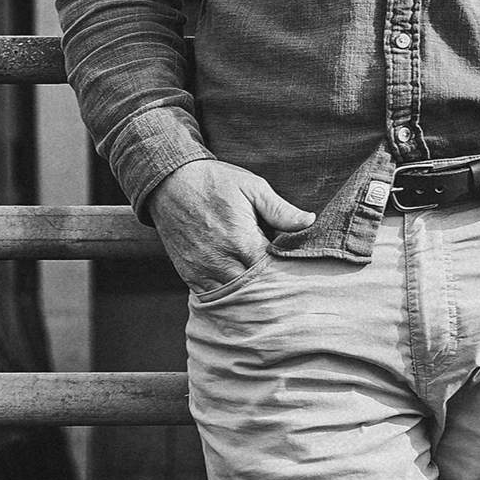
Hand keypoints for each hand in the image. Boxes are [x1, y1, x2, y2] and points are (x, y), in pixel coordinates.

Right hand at [146, 159, 315, 292]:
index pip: (272, 272)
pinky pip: (211, 297)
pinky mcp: (189, 275)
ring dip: (248, 296)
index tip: (296, 270)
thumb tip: (309, 221)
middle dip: (269, 288)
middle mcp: (222, 261)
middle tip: (284, 288)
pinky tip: (239, 292)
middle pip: (254, 290)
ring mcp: (203, 271)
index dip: (285, 272)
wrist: (171, 182)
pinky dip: (226, 297)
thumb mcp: (252, 187)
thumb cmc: (216, 182)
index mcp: (242, 240)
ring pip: (233, 298)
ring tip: (264, 293)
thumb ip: (280, 209)